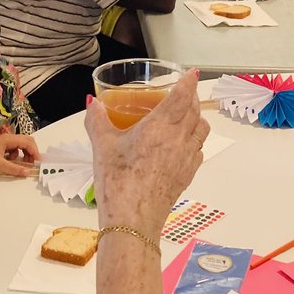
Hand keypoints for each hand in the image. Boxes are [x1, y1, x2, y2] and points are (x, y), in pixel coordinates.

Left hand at [0, 132, 40, 176]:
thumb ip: (14, 169)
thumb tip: (27, 172)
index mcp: (7, 139)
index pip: (27, 142)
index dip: (35, 151)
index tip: (38, 162)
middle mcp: (7, 139)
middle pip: (26, 141)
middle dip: (31, 151)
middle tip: (32, 163)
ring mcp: (4, 143)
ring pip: (21, 146)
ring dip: (25, 154)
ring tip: (23, 164)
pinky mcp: (1, 148)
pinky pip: (15, 150)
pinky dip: (17, 156)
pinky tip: (11, 162)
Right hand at [86, 71, 208, 232]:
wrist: (132, 220)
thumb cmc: (117, 182)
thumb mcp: (102, 146)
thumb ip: (97, 120)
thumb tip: (92, 103)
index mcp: (160, 127)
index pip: (182, 96)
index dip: (189, 82)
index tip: (192, 73)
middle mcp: (179, 139)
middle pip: (195, 111)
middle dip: (192, 98)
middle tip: (184, 92)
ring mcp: (186, 158)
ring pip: (201, 130)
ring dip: (197, 118)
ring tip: (186, 115)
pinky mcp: (187, 175)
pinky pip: (198, 151)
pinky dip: (195, 140)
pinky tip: (183, 144)